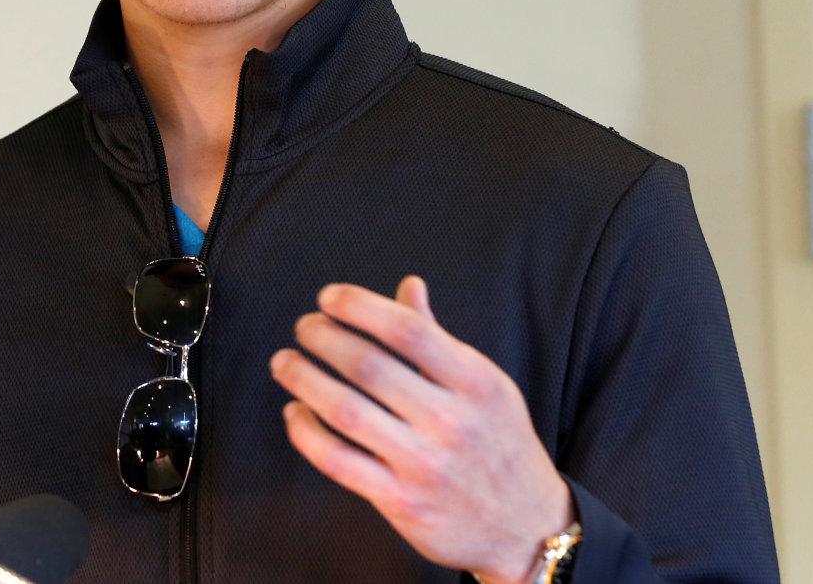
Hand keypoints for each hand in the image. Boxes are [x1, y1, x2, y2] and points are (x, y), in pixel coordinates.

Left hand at [269, 276, 573, 583]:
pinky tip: (295, 411)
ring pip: (345, 410)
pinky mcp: (401, 502)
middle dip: (323, 337)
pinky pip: (338, 461)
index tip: (329, 297)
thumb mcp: (486, 386)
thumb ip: (439, 339)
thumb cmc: (499, 443)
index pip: (408, 330)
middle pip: (368, 366)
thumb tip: (408, 286)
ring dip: (303, 378)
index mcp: (476, 383)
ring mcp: (425, 465)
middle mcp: (452, 422)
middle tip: (304, 327)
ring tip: (284, 362)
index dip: (359, 306)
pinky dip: (306, 433)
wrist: (527, 526)